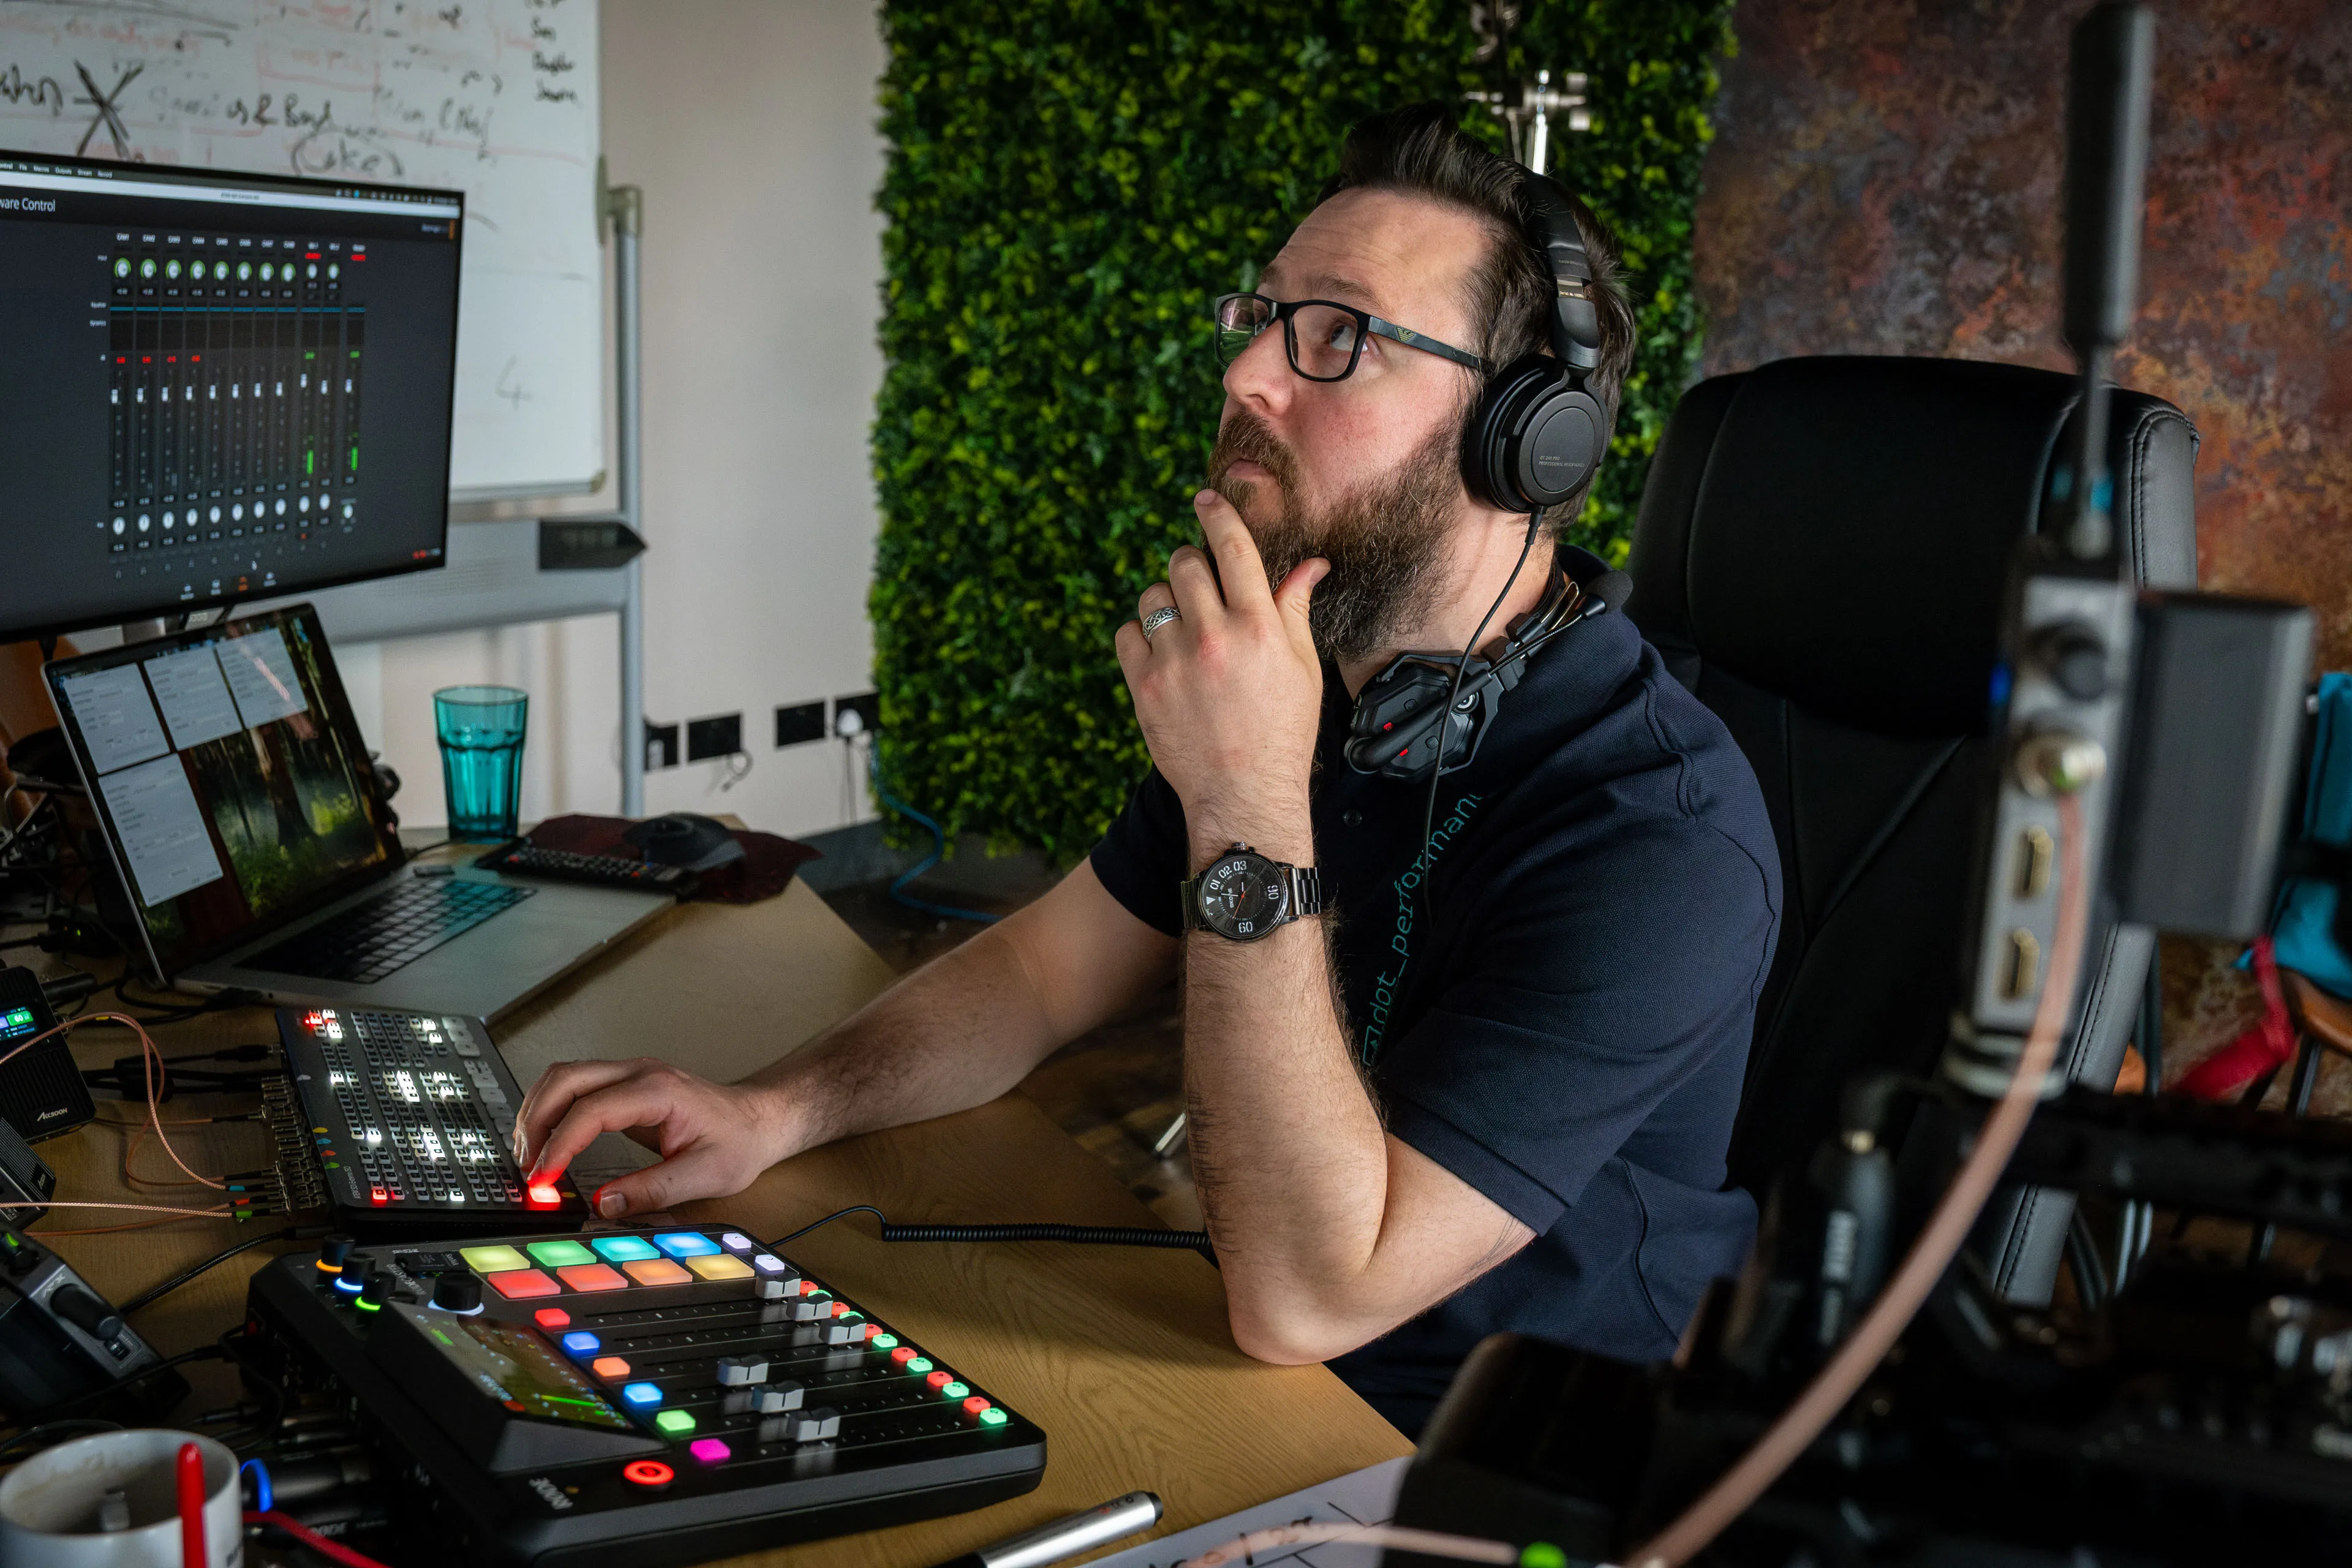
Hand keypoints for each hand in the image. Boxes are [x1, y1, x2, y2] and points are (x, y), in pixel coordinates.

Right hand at [514, 1057, 796, 1219]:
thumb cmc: (739, 1142)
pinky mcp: (624, 1085)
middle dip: (536, 1123)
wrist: (759, 1120)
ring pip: (563, 1077)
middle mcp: (638, 1072)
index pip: (591, 1109)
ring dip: (538, 1113)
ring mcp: (629, 1074)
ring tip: (529, 1158)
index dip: (559, 1145)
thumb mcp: (705, 1174)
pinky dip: (551, 1110)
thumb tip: (603, 1204)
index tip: (542, 1180)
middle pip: (565, 1080)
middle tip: (527, 1169)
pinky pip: (574, 1086)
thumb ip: (653, 1189)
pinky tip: (545, 1141)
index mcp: (658, 1091)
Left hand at [1114, 489, 1326, 864]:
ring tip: (1183, 632)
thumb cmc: (1281, 732)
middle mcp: (1215, 637)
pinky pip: (1127, 634)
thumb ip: (1294, 610)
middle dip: (1191, 565)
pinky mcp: (1143, 686)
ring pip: (1152, 596)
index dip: (1216, 515)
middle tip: (1199, 588)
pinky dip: (1140, 638)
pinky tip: (1162, 658)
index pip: (1234, 548)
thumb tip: (1311, 564)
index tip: (1204, 500)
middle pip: (1185, 563)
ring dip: (1164, 603)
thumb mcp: (1302, 669)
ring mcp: (1175, 661)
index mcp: (1260, 627)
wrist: (1243, 795)